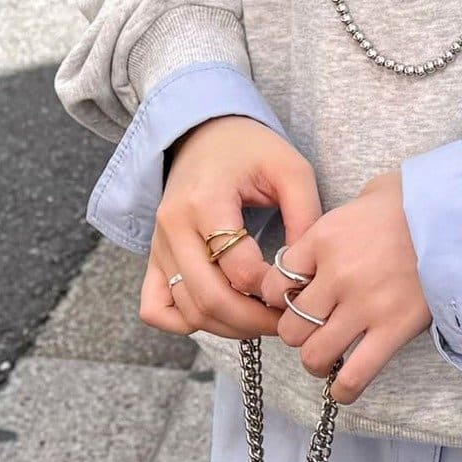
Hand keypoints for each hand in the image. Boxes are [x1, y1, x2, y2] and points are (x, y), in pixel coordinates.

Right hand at [140, 116, 320, 339]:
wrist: (204, 133)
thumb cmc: (251, 149)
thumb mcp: (291, 169)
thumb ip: (306, 216)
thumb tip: (308, 272)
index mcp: (206, 202)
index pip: (239, 269)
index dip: (273, 289)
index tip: (299, 288)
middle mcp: (174, 228)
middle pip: (210, 299)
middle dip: (254, 320)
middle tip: (286, 321)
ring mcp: (159, 246)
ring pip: (187, 311)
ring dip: (228, 327)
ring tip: (263, 319)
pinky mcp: (153, 258)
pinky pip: (155, 309)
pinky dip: (185, 323)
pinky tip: (219, 316)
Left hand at [259, 172, 430, 403]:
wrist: (459, 211)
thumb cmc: (412, 201)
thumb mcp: (361, 200)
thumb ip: (334, 226)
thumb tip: (322, 242)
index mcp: (323, 240)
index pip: (275, 285)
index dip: (280, 298)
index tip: (294, 300)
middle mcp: (337, 275)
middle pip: (291, 325)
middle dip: (297, 333)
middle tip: (313, 330)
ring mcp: (365, 305)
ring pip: (315, 354)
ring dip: (317, 361)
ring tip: (327, 358)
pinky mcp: (394, 328)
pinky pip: (356, 374)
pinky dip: (344, 389)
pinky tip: (343, 389)